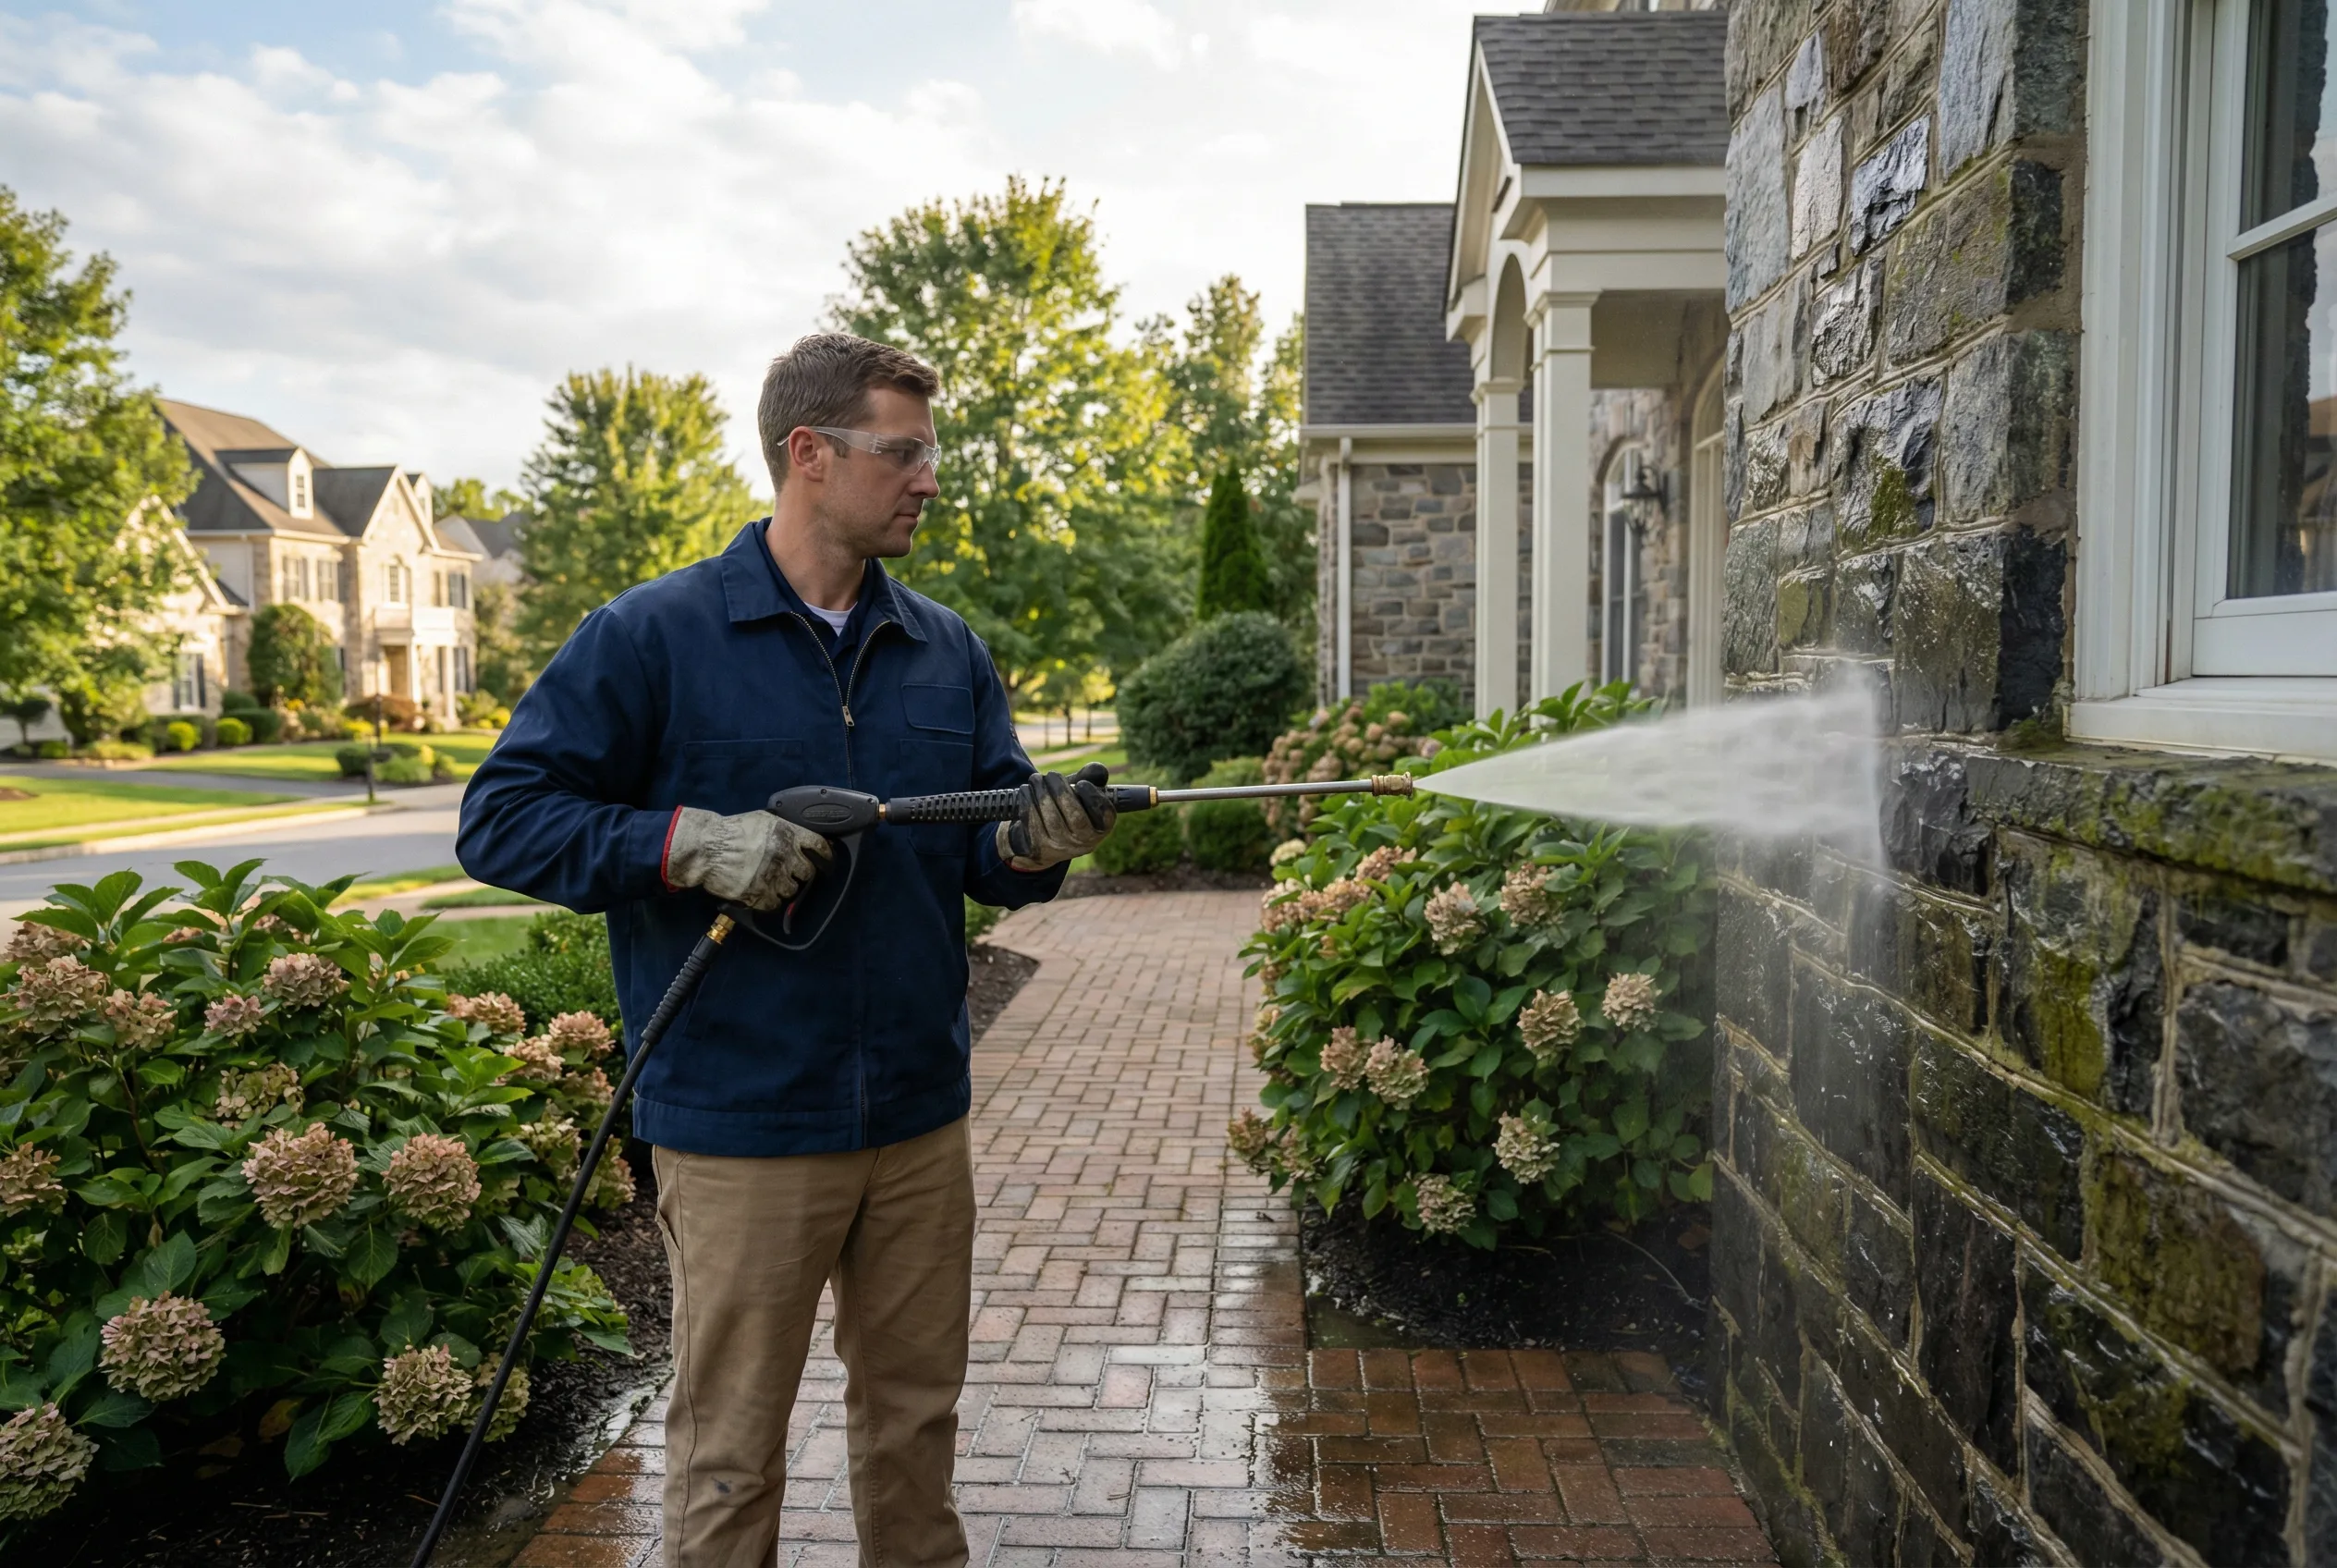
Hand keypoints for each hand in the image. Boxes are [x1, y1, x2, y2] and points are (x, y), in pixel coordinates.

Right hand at [664, 806, 833, 909]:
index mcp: (788, 834)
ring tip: (769, 881)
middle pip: (808, 872)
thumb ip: (784, 830)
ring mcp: (773, 876)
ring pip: (792, 890)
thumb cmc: (731, 831)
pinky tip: (761, 893)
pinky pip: (774, 904)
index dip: (825, 855)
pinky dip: (769, 901)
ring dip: (783, 887)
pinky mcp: (760, 894)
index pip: (819, 846)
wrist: (707, 847)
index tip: (826, 860)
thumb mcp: (763, 821)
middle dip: (800, 873)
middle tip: (788, 872)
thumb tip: (798, 839)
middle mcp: (785, 855)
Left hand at [996, 764, 1114, 870]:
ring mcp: (1060, 848)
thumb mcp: (1078, 793)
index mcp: (1099, 828)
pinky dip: (1028, 802)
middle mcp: (1083, 842)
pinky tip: (1026, 791)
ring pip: (1052, 819)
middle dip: (1061, 791)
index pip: (1105, 816)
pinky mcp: (1038, 848)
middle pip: (1076, 817)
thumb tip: (1099, 769)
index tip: (1082, 784)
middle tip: (1051, 775)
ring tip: (1036, 779)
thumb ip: (1090, 777)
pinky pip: (1033, 823)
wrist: (1039, 838)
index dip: (1094, 798)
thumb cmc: (1064, 808)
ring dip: (1041, 793)